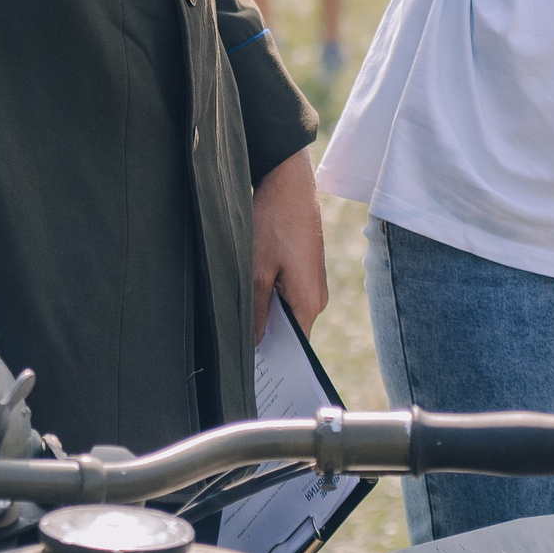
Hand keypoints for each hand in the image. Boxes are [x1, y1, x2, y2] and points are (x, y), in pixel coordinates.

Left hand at [250, 152, 327, 341]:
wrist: (289, 183)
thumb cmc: (274, 222)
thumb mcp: (256, 269)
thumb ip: (255, 309)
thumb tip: (253, 343)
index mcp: (309, 302)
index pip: (294, 347)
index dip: (273, 359)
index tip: (252, 368)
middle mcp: (317, 297)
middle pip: (290, 331)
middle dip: (266, 337)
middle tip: (236, 347)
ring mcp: (313, 283)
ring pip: (286, 311)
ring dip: (265, 314)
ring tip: (240, 319)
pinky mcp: (306, 270)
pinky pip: (288, 295)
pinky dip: (270, 298)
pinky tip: (250, 293)